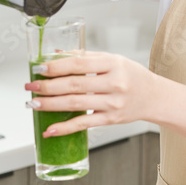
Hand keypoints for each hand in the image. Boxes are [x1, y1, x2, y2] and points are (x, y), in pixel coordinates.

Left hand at [24, 52, 159, 135]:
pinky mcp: (111, 120)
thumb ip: (87, 56)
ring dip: (51, 105)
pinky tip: (50, 129)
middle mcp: (114, 83)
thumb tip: (58, 54)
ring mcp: (113, 103)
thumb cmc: (132, 75)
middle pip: (74, 85)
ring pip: (76, 104)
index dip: (56, 66)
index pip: (79, 63)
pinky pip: (84, 124)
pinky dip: (65, 128)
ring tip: (34, 104)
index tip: (39, 68)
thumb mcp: (114, 59)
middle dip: (48, 86)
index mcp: (113, 63)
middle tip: (31, 86)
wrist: (154, 97)